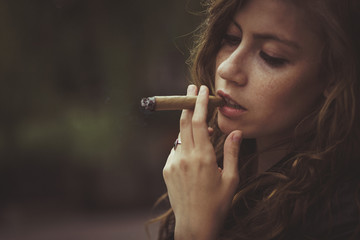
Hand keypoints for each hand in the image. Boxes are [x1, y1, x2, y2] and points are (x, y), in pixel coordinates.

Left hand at [163, 85, 241, 239]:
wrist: (195, 225)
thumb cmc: (217, 204)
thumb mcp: (231, 179)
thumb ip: (233, 153)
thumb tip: (236, 132)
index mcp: (203, 158)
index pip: (198, 122)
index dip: (199, 103)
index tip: (201, 89)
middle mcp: (185, 157)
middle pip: (184, 122)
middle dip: (188, 103)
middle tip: (192, 89)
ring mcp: (173, 163)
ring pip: (180, 136)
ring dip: (189, 126)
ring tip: (203, 126)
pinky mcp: (167, 170)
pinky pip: (176, 150)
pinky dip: (185, 144)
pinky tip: (195, 152)